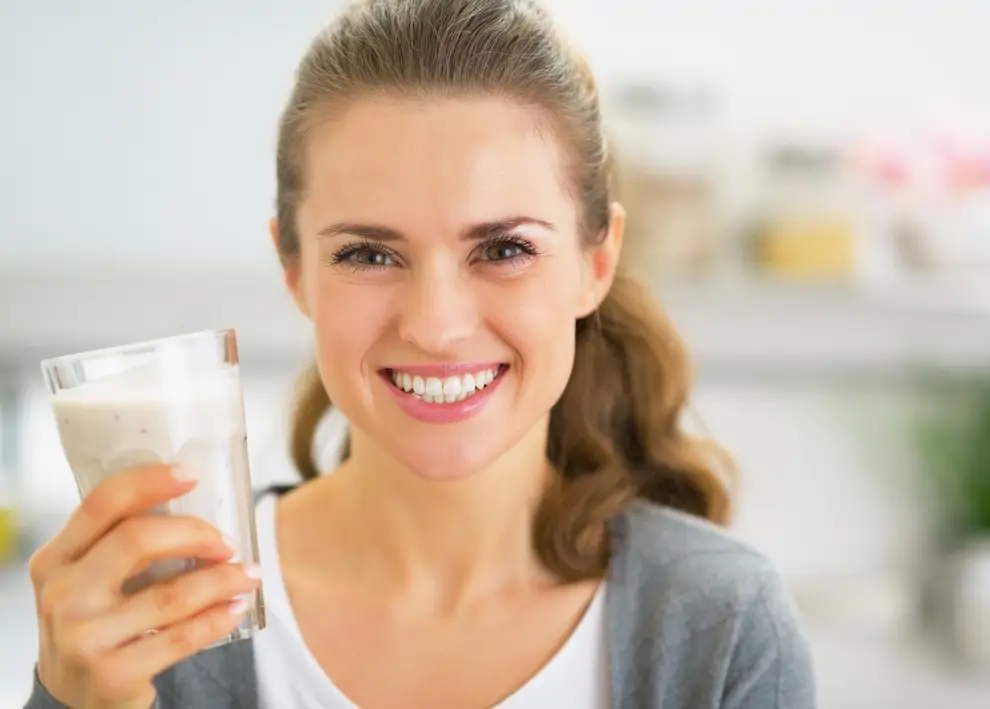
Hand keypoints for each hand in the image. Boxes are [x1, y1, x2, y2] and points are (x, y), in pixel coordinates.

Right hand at [29, 464, 261, 708]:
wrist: (73, 700)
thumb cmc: (94, 623)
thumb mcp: (88, 580)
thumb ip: (120, 545)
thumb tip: (194, 503)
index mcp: (56, 559)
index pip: (102, 504)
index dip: (149, 482)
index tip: (192, 475)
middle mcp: (62, 594)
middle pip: (137, 540)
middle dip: (195, 533)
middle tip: (227, 541)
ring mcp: (84, 636)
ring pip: (170, 595)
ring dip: (221, 580)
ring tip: (248, 574)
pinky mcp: (112, 673)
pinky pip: (181, 638)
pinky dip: (217, 618)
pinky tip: (236, 607)